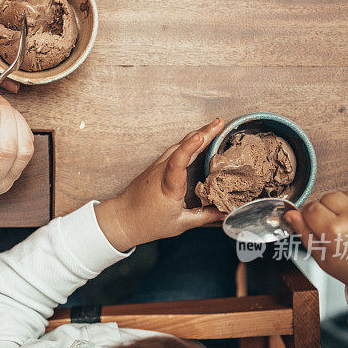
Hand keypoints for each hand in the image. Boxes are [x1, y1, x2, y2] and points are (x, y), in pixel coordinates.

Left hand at [95, 119, 226, 251]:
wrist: (123, 218)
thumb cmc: (148, 222)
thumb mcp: (179, 224)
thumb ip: (204, 217)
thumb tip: (224, 213)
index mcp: (168, 187)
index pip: (178, 162)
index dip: (189, 147)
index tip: (200, 136)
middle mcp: (161, 171)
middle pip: (181, 146)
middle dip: (202, 133)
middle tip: (220, 123)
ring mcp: (157, 166)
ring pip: (178, 145)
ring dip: (196, 134)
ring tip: (214, 127)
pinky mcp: (156, 165)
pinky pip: (174, 150)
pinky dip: (188, 142)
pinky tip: (198, 139)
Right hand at [285, 186, 347, 314]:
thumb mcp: (320, 255)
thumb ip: (303, 231)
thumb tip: (291, 213)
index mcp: (335, 231)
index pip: (311, 207)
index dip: (311, 216)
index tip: (316, 223)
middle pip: (327, 197)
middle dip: (328, 209)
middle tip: (338, 227)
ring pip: (346, 192)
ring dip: (346, 204)